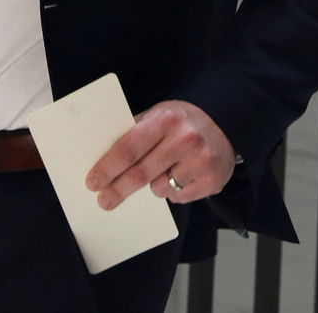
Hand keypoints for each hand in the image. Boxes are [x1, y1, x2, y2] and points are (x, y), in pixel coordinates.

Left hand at [86, 100, 235, 209]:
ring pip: (159, 189)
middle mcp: (185, 139)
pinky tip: (180, 175)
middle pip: (141, 173)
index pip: (129, 148)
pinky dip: (172, 191)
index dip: (108, 168)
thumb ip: (134, 133)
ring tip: (163, 170)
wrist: (224, 124)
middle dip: (118, 189)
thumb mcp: (158, 115)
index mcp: (165, 119)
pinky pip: (178, 197)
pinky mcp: (212, 181)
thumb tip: (101, 158)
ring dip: (153, 186)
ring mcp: (201, 161)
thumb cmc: (181, 122)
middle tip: (104, 201)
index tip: (93, 182)